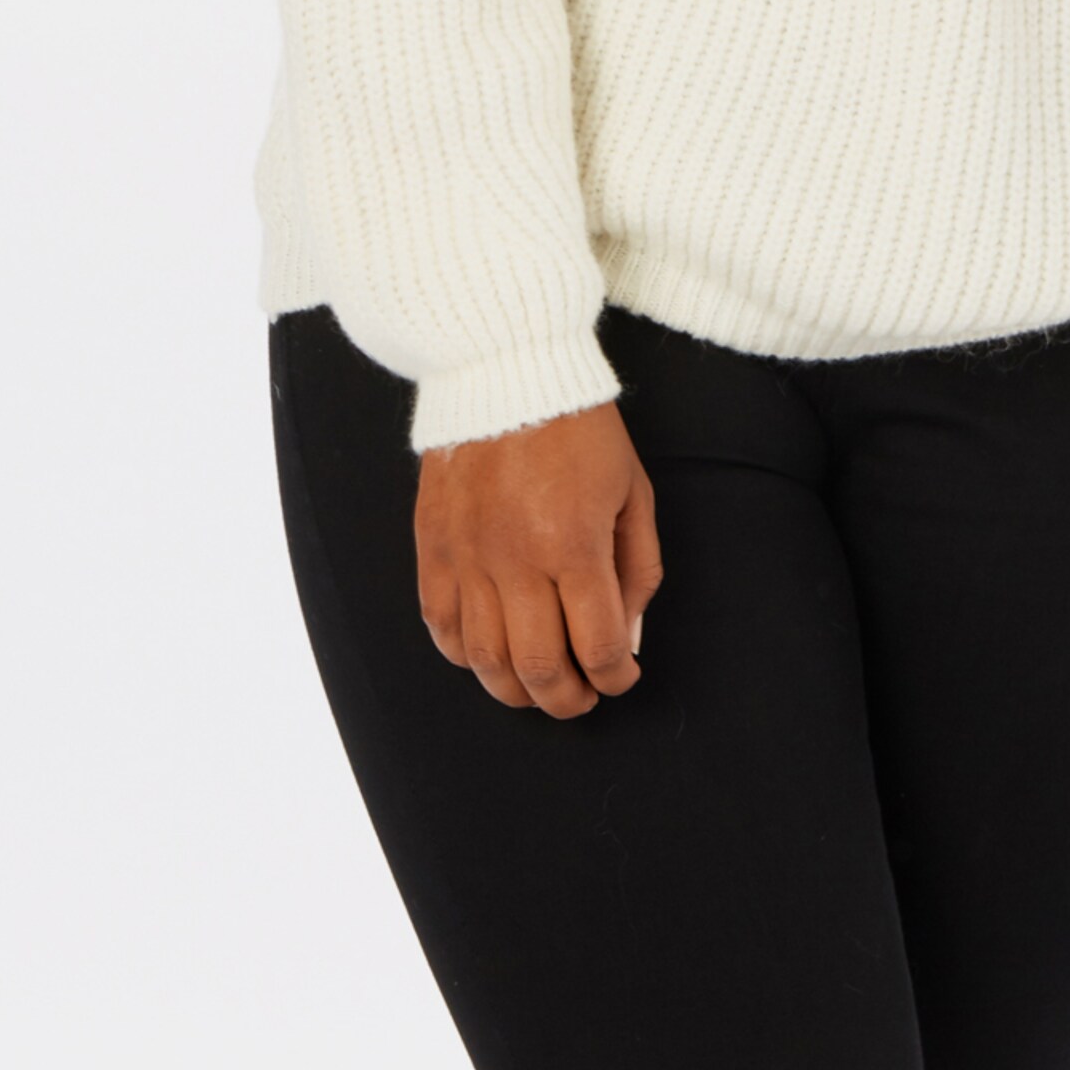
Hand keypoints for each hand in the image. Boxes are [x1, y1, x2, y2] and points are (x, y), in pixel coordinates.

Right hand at [414, 399, 663, 717]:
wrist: (506, 369)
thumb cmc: (580, 429)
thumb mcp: (633, 491)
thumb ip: (637, 570)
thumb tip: (628, 638)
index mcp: (575, 546)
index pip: (598, 647)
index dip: (616, 678)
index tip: (623, 676)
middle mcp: (517, 561)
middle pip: (540, 669)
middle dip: (569, 700)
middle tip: (582, 697)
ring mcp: (468, 557)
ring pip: (486, 662)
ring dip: (516, 691)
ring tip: (537, 687)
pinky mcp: (432, 547)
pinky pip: (441, 626)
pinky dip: (464, 656)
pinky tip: (488, 655)